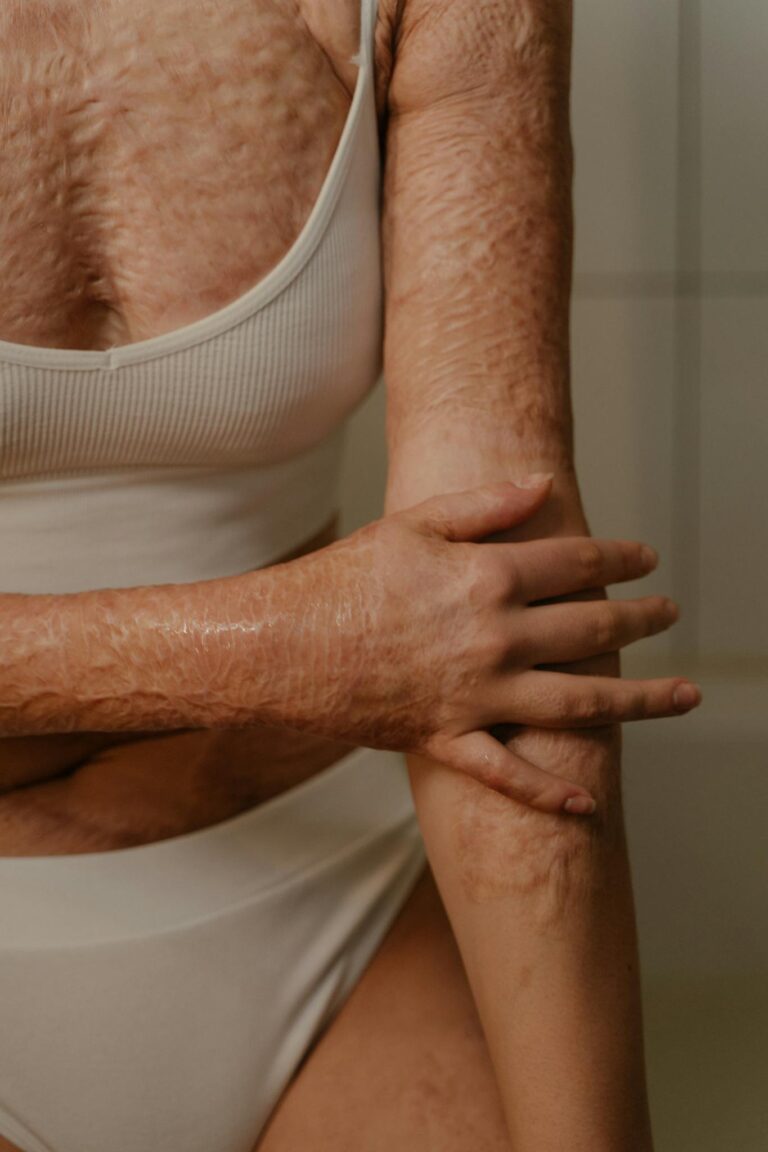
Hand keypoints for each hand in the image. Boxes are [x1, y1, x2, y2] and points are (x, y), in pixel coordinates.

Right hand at [281, 476, 697, 813]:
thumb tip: (543, 487)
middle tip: (671, 615)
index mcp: (487, 579)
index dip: (620, 557)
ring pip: (577, 705)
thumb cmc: (344, 579)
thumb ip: (483, 508)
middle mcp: (495, 640)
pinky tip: (591, 805)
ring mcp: (475, 697)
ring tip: (685, 696)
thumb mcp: (413, 526)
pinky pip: (508, 776)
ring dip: (639, 702)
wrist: (282, 646)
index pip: (576, 563)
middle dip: (641, 621)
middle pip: (592, 631)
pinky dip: (551, 794)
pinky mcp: (446, 740)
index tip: (647, 558)